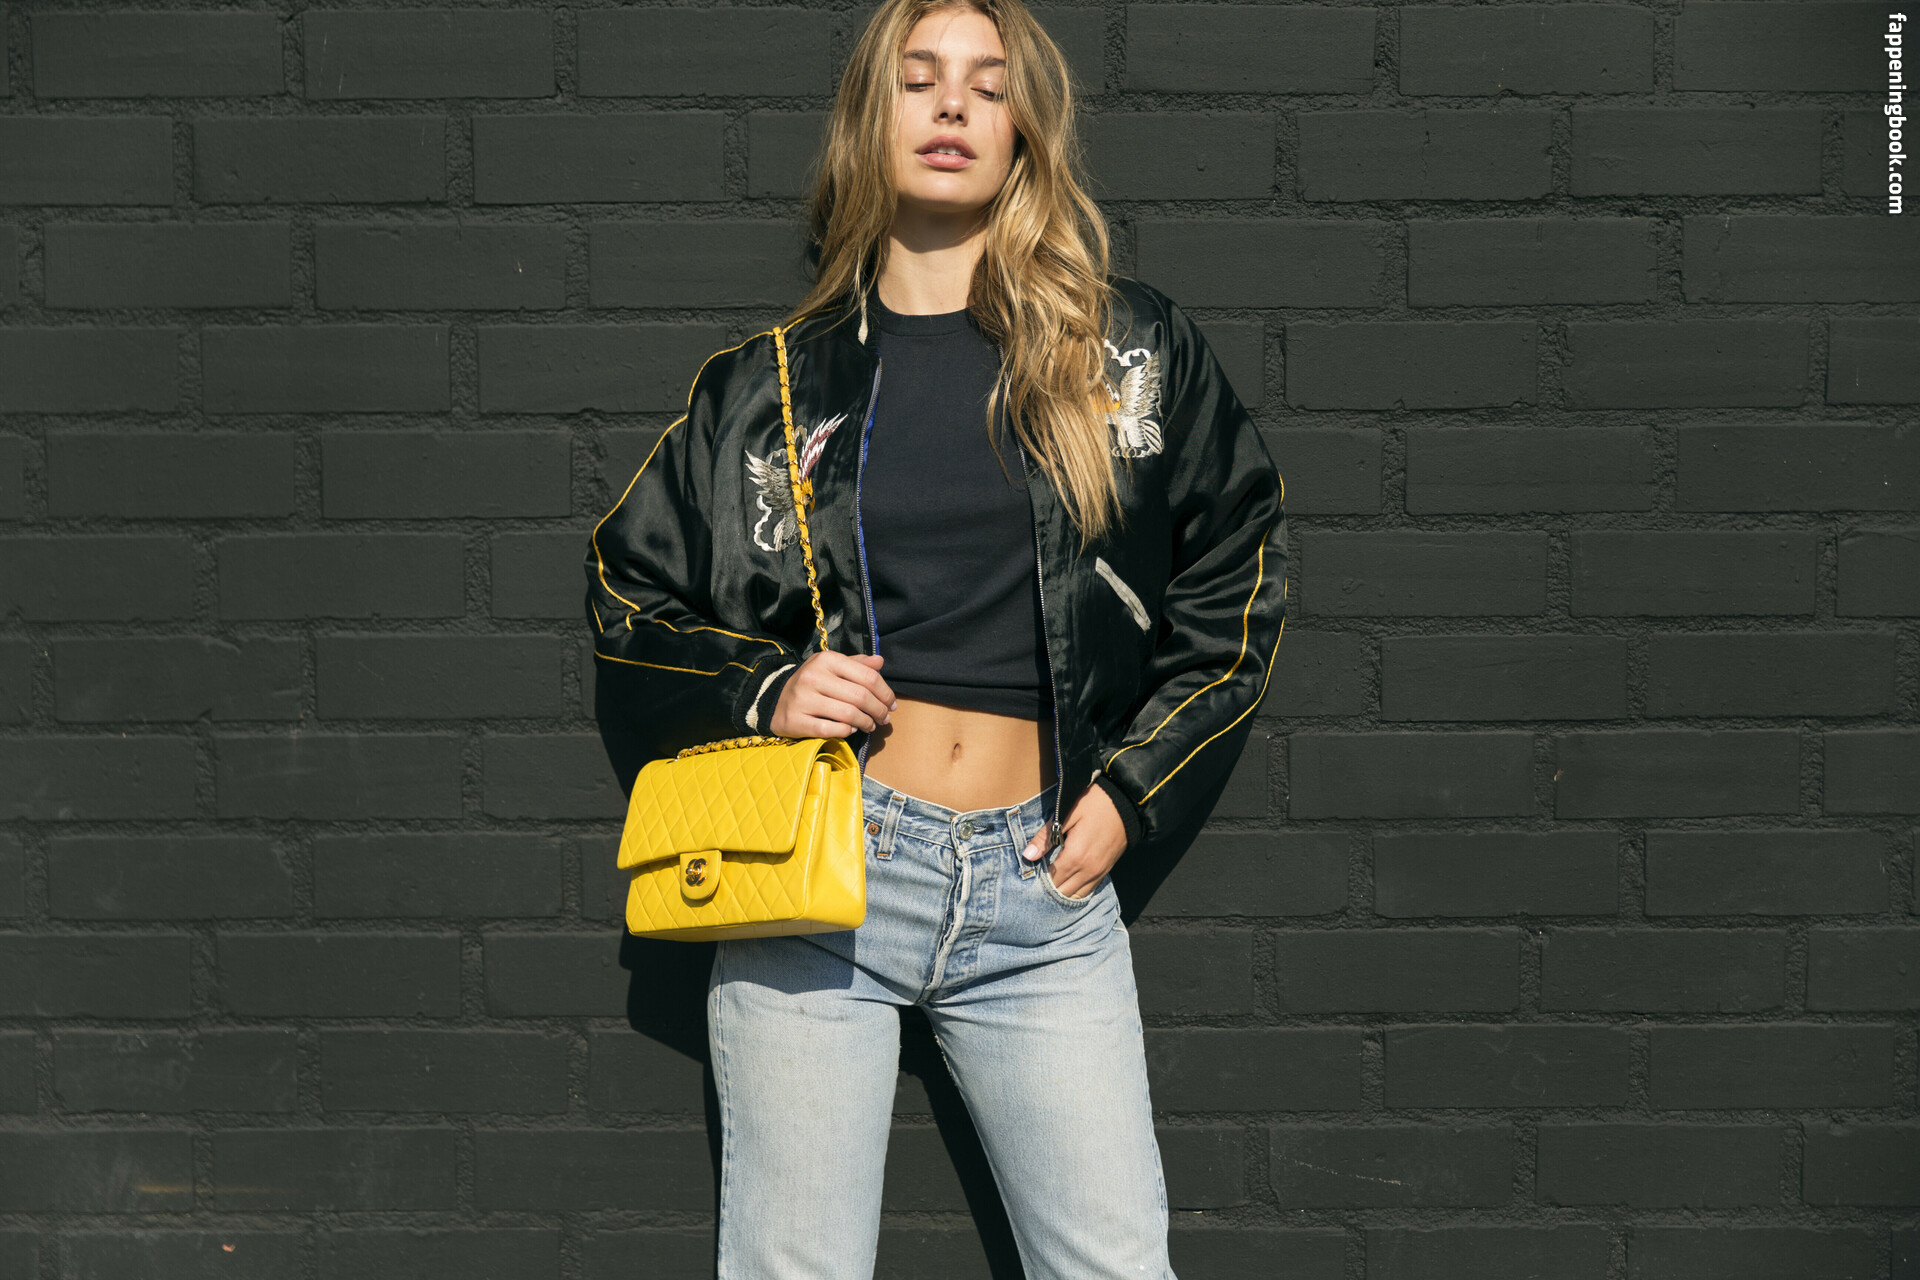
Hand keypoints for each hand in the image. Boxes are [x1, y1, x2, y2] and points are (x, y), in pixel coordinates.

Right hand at [770, 652, 895, 738]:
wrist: (774, 699)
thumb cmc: (812, 683)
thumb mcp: (832, 667)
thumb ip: (857, 664)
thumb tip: (880, 661)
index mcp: (827, 660)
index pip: (868, 677)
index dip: (885, 693)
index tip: (892, 704)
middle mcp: (814, 677)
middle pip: (860, 697)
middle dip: (878, 710)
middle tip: (884, 718)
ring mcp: (804, 699)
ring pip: (848, 715)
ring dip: (866, 723)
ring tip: (870, 725)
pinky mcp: (797, 720)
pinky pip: (831, 729)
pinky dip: (846, 731)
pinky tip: (851, 729)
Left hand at [1021, 782, 1127, 899]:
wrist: (1128, 803)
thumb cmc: (1094, 803)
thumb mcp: (1066, 813)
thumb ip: (1046, 837)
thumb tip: (1028, 855)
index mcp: (1075, 856)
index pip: (1050, 880)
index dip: (1037, 880)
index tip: (1028, 874)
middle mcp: (1088, 870)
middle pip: (1062, 892)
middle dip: (1046, 890)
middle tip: (1034, 882)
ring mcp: (1098, 872)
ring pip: (1075, 896)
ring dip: (1061, 893)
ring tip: (1048, 885)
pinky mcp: (1106, 871)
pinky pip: (1088, 890)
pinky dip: (1075, 891)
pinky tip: (1065, 884)